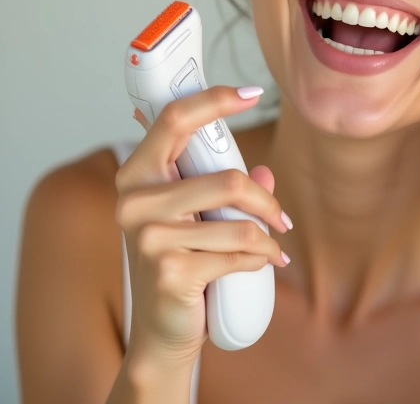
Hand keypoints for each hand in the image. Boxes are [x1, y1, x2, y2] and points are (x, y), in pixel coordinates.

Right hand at [115, 87, 291, 364]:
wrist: (161, 331)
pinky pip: (238, 254)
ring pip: (239, 221)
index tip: (252, 92)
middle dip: (265, 201)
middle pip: (226, 179)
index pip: (174, 118)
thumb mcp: (195, 216)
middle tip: (281, 217)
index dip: (215, 99)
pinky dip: (259, 259)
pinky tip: (261, 264)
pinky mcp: (171, 272)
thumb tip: (266, 172)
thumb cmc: (180, 260)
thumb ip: (224, 186)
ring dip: (268, 236)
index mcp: (137, 174)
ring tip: (273, 246)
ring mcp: (150, 238)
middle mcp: (135, 201)